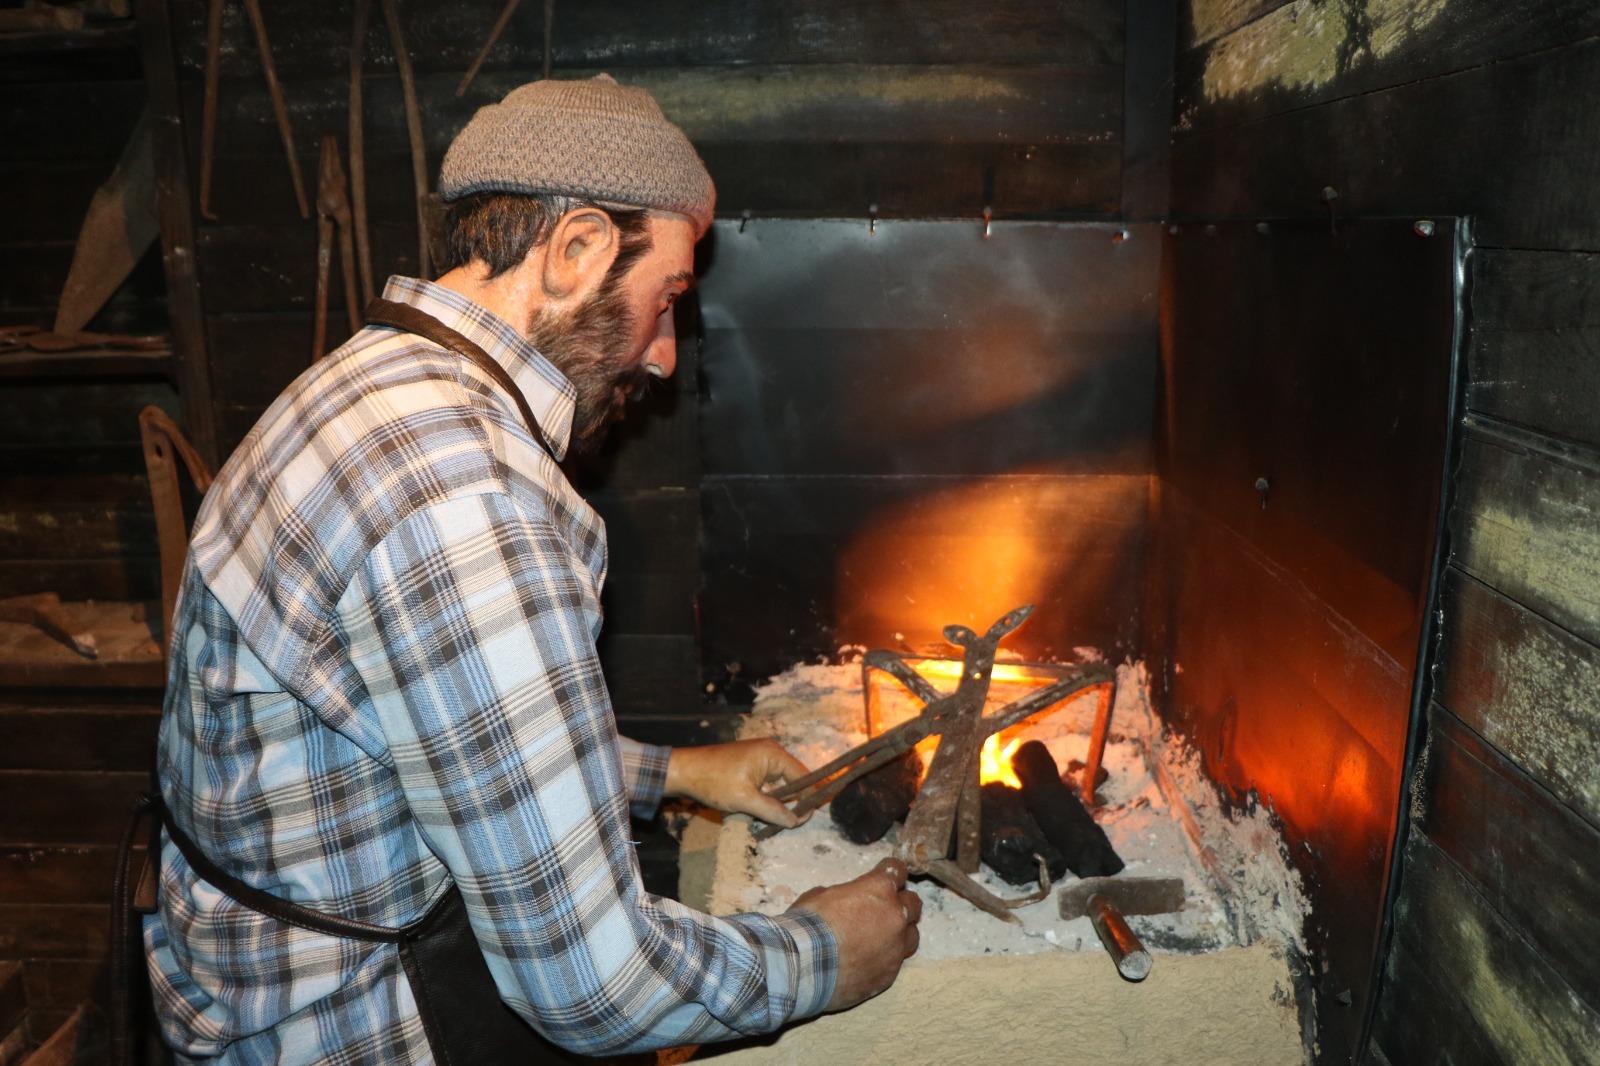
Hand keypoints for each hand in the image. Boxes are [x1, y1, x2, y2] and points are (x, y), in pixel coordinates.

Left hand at [664, 739, 809, 827]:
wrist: (684, 770)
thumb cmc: (713, 781)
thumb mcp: (745, 800)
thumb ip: (772, 810)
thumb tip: (796, 820)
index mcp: (773, 754)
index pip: (803, 776)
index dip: (808, 797)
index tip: (809, 817)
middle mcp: (770, 751)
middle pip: (793, 779)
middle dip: (794, 800)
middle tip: (794, 822)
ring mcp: (760, 757)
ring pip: (780, 782)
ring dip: (779, 800)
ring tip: (779, 818)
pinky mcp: (750, 764)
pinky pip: (768, 782)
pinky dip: (768, 796)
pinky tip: (764, 810)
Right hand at [790, 858, 921, 1010]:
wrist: (803, 967)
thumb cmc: (808, 925)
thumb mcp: (819, 895)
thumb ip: (843, 895)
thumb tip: (843, 902)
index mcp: (879, 889)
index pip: (898, 870)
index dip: (891, 871)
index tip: (887, 873)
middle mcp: (895, 916)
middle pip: (913, 903)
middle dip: (901, 902)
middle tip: (886, 907)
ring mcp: (895, 947)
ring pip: (912, 935)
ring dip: (900, 932)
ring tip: (882, 936)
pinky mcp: (890, 974)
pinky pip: (895, 962)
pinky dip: (885, 958)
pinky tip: (867, 961)